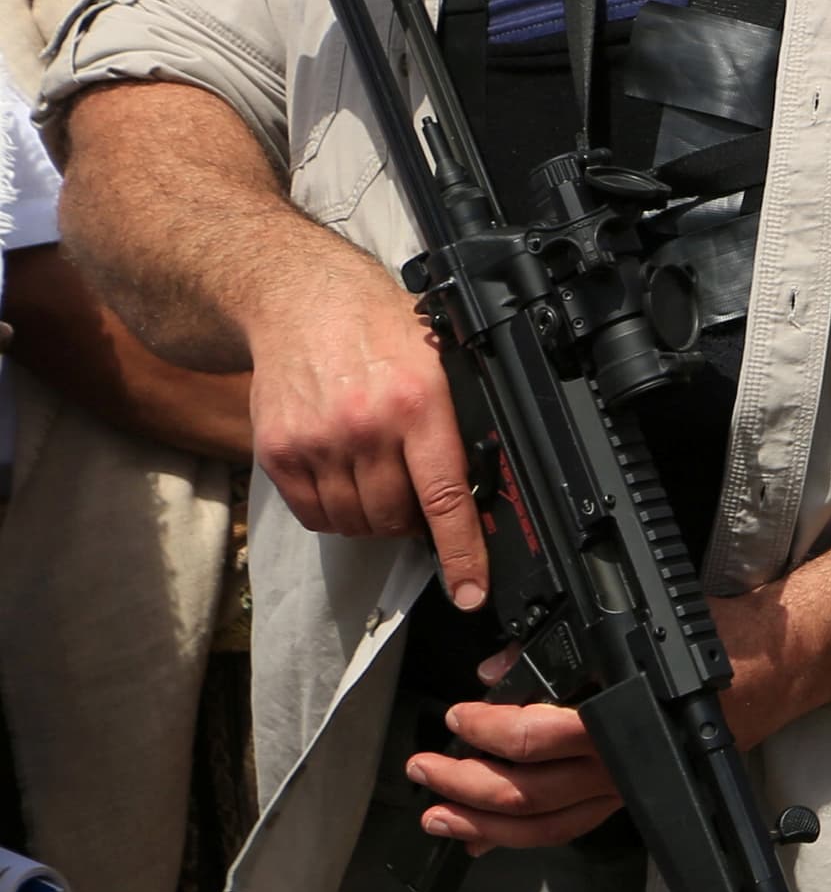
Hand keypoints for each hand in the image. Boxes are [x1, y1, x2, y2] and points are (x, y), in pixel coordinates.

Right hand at [247, 238, 486, 609]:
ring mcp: (317, 443)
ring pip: (355, 523)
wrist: (301, 300)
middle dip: (412, 521)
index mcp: (418, 403)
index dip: (462, 551)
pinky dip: (335, 513)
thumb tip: (490, 480)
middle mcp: (366, 428)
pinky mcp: (279, 453)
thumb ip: (457, 415)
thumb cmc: (379, 327)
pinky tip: (345, 482)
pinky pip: (315, 514)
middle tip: (416, 496)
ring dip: (374, 519)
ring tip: (381, 483)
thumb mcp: (440, 356)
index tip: (471, 591)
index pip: (445, 496)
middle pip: (396, 518)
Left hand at [404, 593, 824, 857]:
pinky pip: (564, 829)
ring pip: (540, 825)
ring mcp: (623, 790)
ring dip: (480, 825)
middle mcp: (622, 767)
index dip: (487, 731)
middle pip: (527, 794)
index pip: (538, 738)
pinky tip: (481, 836)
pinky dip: (517, 836)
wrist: (776, 672)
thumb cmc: (720, 644)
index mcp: (625, 719)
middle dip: (465, 786)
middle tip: (423, 770)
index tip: (456, 716)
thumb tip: (499, 667)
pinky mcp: (626, 797)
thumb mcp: (648, 624)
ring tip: (436, 816)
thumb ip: (571, 646)